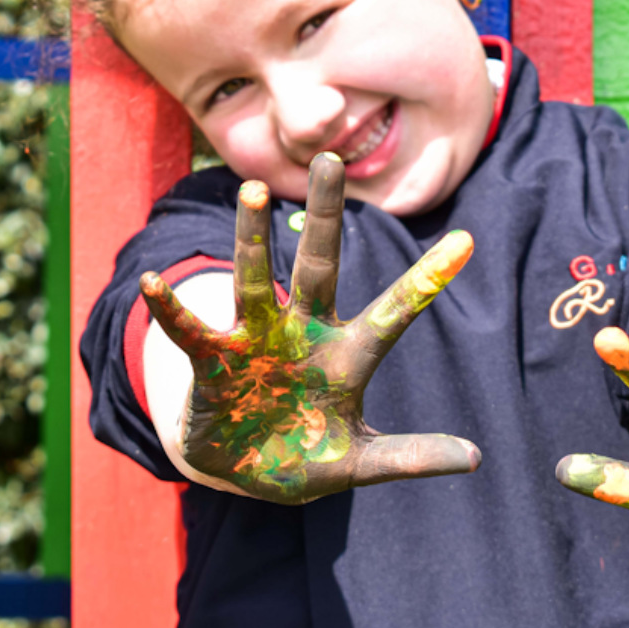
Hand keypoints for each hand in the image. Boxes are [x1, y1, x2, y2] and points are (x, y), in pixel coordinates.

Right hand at [139, 151, 480, 503]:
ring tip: (253, 192)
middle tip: (330, 160)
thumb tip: (475, 458)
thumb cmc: (307, 455)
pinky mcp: (214, 360)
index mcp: (347, 353)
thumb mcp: (360, 461)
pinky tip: (153, 282)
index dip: (427, 279)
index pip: (394, 312)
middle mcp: (304, 332)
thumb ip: (409, 456)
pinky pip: (191, 330)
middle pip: (319, 266)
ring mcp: (257, 340)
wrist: (245, 467)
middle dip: (326, 217)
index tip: (466, 241)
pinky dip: (172, 309)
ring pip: (254, 280)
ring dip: (252, 239)